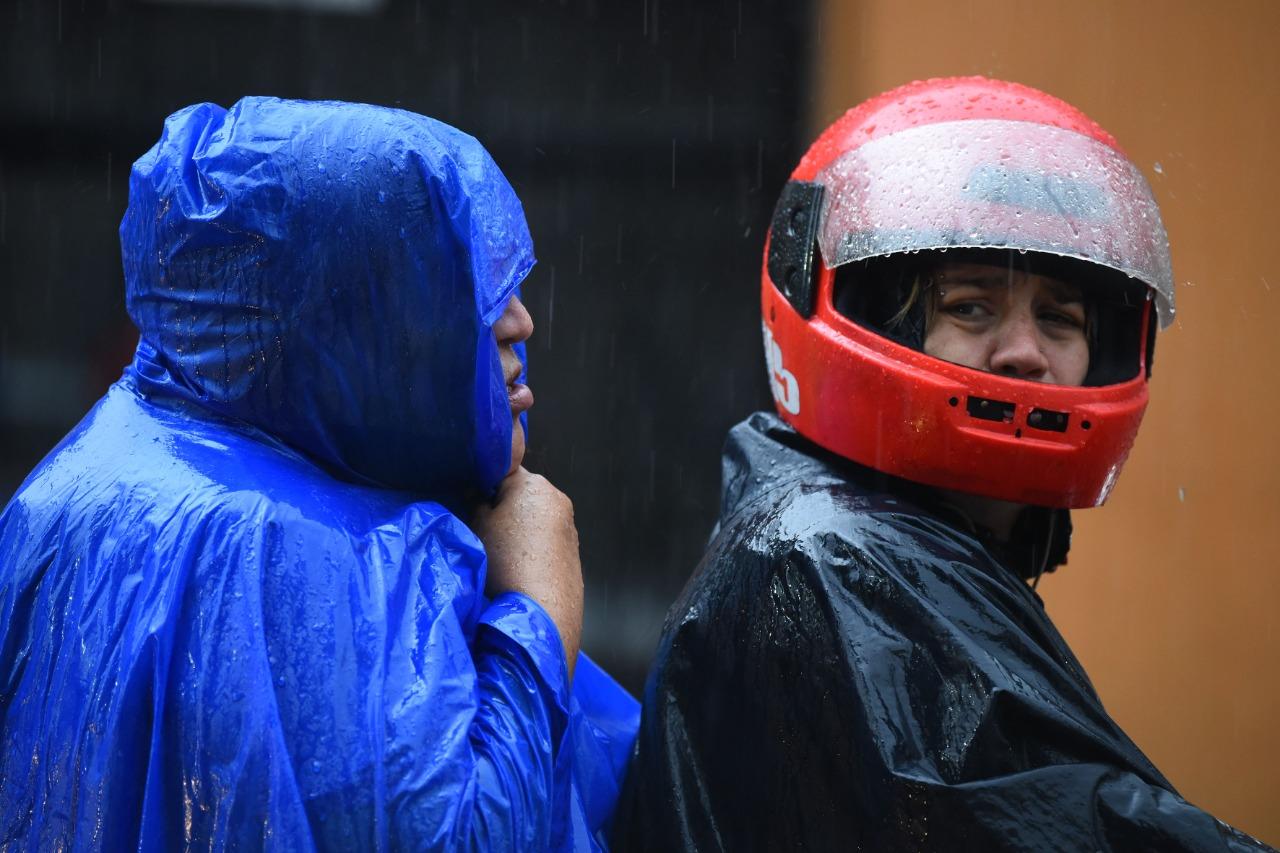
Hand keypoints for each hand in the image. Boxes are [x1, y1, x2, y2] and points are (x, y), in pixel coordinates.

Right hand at [471, 467, 582, 677]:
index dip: (485, 485)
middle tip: (485, 531)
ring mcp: (569, 525)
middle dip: (504, 508)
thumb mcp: (478, 526)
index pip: (505, 469)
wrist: (541, 608)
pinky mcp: (573, 550)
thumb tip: (477, 494)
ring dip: (520, 529)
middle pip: (522, 494)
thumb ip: (476, 502)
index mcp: (533, 484)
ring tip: (502, 554)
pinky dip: (533, 547)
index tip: (473, 503)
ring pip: (535, 518)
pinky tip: (520, 567)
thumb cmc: (506, 561)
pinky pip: (547, 539)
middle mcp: (557, 498)